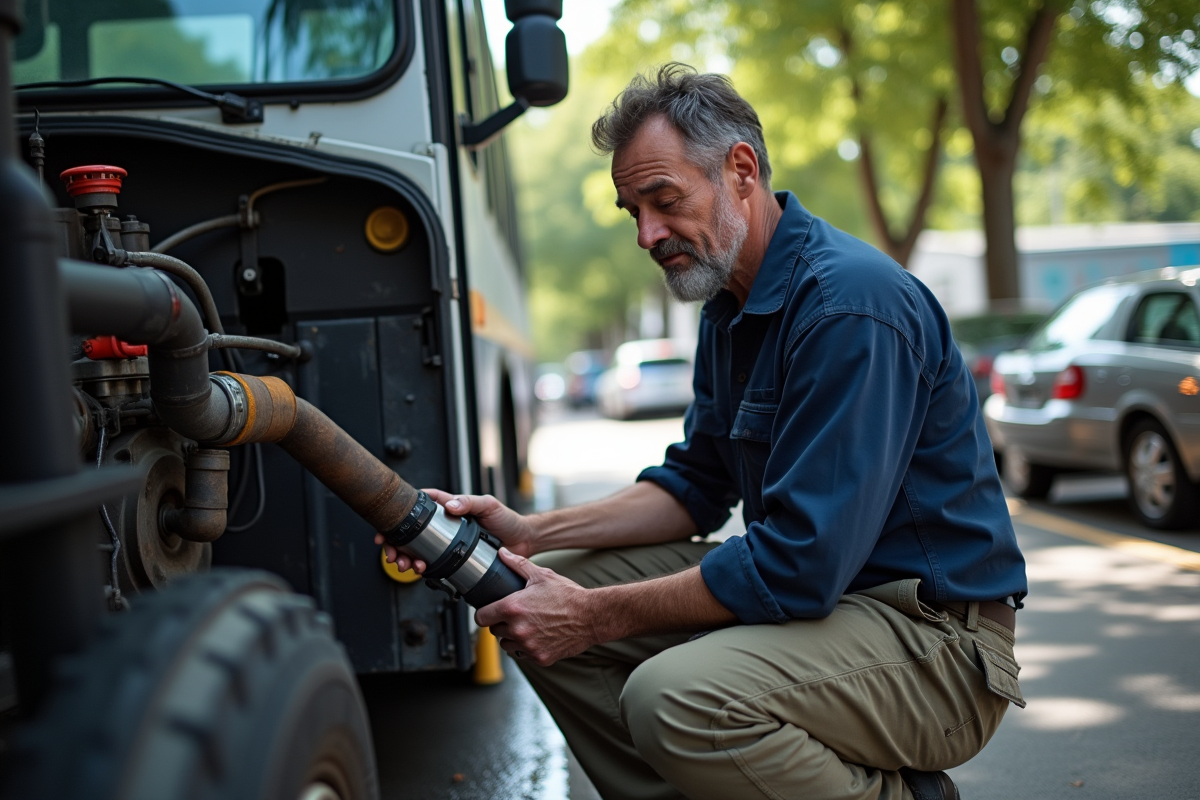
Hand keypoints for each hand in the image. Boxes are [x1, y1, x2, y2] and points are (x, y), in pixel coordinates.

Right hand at [374, 490, 538, 572]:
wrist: (522, 541)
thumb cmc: (507, 519)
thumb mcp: (489, 505)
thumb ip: (470, 502)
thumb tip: (450, 506)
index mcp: (450, 507)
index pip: (420, 505)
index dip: (400, 514)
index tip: (388, 525)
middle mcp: (446, 525)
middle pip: (411, 532)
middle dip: (397, 544)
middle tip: (393, 554)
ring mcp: (449, 542)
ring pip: (418, 550)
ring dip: (407, 558)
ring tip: (407, 565)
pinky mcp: (455, 558)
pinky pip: (433, 563)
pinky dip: (423, 568)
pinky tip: (421, 571)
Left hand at [475, 549, 599, 666]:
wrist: (592, 616)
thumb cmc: (568, 595)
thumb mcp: (542, 575)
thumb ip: (518, 564)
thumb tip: (502, 552)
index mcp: (513, 608)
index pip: (481, 617)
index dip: (484, 613)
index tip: (490, 611)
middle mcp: (517, 629)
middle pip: (494, 632)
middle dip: (501, 623)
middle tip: (515, 616)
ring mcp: (528, 645)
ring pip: (507, 645)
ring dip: (512, 637)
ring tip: (527, 626)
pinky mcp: (539, 657)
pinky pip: (523, 654)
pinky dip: (528, 647)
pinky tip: (539, 636)